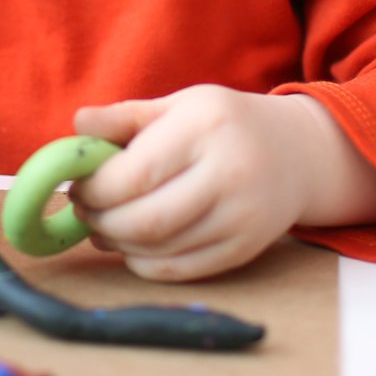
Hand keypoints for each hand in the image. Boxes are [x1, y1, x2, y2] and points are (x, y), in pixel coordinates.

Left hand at [68, 86, 351, 281]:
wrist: (299, 154)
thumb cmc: (226, 124)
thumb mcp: (179, 106)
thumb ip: (125, 117)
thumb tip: (76, 125)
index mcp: (205, 127)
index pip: (134, 174)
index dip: (94, 189)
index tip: (77, 187)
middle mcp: (229, 173)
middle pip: (145, 219)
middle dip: (101, 222)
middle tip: (84, 213)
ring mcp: (242, 216)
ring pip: (161, 248)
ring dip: (118, 244)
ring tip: (104, 228)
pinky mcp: (246, 249)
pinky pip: (182, 269)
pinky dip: (145, 264)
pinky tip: (132, 246)